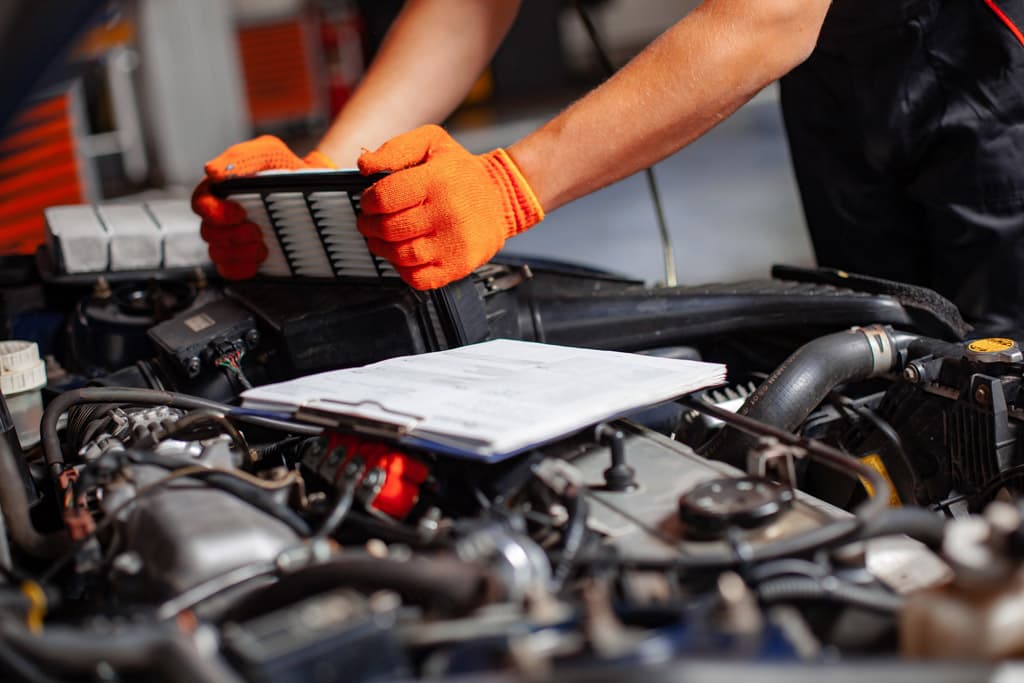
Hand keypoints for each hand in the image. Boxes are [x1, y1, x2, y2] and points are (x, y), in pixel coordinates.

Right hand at [191, 135, 334, 279]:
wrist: (313, 187)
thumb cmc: (286, 167)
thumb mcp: (268, 153)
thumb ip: (241, 157)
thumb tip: (212, 172)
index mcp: (221, 190)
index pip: (200, 204)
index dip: (215, 212)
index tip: (239, 212)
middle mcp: (221, 214)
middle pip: (208, 233)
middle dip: (232, 235)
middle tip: (256, 231)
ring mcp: (232, 237)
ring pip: (217, 253)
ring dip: (239, 253)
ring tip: (262, 246)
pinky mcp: (244, 255)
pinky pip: (229, 270)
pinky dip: (240, 269)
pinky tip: (257, 262)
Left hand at [357, 125, 543, 289]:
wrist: (504, 196)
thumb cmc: (463, 172)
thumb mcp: (431, 142)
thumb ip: (395, 149)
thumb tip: (365, 164)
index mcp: (437, 181)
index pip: (383, 198)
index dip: (367, 201)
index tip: (369, 202)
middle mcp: (446, 213)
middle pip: (388, 229)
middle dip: (370, 225)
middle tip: (371, 221)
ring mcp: (454, 244)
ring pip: (400, 256)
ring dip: (382, 248)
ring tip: (383, 238)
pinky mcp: (459, 266)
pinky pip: (417, 278)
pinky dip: (403, 269)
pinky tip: (404, 254)